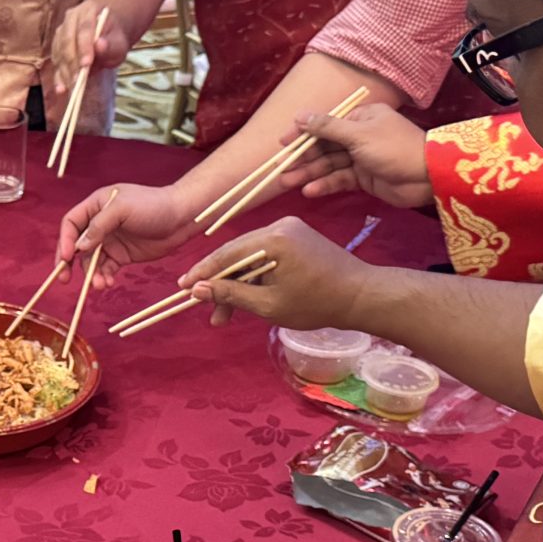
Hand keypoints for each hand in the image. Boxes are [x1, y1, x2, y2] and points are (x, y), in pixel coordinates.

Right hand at [52, 0, 130, 88]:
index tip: (87, 64)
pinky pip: (55, 61)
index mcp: (89, 9)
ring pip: (59, 51)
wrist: (106, 37)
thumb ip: (111, 45)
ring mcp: (61, 31)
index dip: (84, 46)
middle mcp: (71, 17)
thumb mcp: (119, 43)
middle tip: (78, 79)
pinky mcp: (56, 46)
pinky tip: (61, 88)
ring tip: (72, 86)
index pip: (84, 27)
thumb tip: (100, 45)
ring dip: (65, 70)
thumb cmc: (113, 39)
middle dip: (72, 61)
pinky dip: (58, 76)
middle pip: (67, 39)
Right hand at [53, 178, 197, 288]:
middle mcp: (100, 224)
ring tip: (99, 284)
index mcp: (96, 206)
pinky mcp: (122, 255)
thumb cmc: (154, 205)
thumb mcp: (123, 209)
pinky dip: (104, 276)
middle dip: (69, 263)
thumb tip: (79, 246)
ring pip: (91, 261)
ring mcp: (111, 241)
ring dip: (91, 274)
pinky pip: (106, 268)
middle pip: (76, 245)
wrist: (182, 217)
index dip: (65, 240)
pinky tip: (108, 283)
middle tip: (64, 279)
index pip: (71, 223)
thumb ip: (99, 225)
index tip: (66, 257)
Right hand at [176, 216, 374, 330]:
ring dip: (237, 283)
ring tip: (225, 316)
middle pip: (236, 253)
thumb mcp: (269, 305)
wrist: (361, 296)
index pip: (226, 253)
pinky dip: (255, 275)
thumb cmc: (317, 303)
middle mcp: (279, 225)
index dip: (202, 272)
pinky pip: (265, 254)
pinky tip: (247, 297)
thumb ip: (231, 295)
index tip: (181, 288)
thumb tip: (197, 290)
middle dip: (220, 284)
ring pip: (250, 256)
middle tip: (206, 311)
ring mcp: (289, 228)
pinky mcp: (296, 236)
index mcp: (273, 238)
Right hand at [291, 103, 432, 208]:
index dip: (302, 134)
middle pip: (324, 146)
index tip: (282, 144)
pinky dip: (325, 185)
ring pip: (329, 164)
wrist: (427, 176)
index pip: (324, 124)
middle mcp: (358, 136)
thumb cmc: (393, 147)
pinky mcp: (364, 178)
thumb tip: (300, 116)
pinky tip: (310, 191)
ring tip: (287, 183)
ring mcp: (361, 158)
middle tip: (280, 170)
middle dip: (302, 158)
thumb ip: (327, 127)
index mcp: (359, 118)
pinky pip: (340, 179)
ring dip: (309, 173)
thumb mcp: (358, 134)